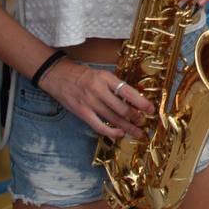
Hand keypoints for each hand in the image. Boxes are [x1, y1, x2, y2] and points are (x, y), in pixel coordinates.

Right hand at [39, 59, 154, 139]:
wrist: (58, 75)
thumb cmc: (82, 75)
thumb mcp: (101, 74)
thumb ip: (114, 85)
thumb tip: (132, 98)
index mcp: (106, 78)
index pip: (128, 91)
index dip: (141, 102)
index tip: (151, 109)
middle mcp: (99, 90)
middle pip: (122, 108)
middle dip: (136, 117)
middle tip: (144, 122)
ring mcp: (90, 102)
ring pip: (113, 118)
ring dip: (127, 127)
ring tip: (137, 132)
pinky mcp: (82, 112)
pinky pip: (98, 125)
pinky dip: (110, 132)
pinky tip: (119, 134)